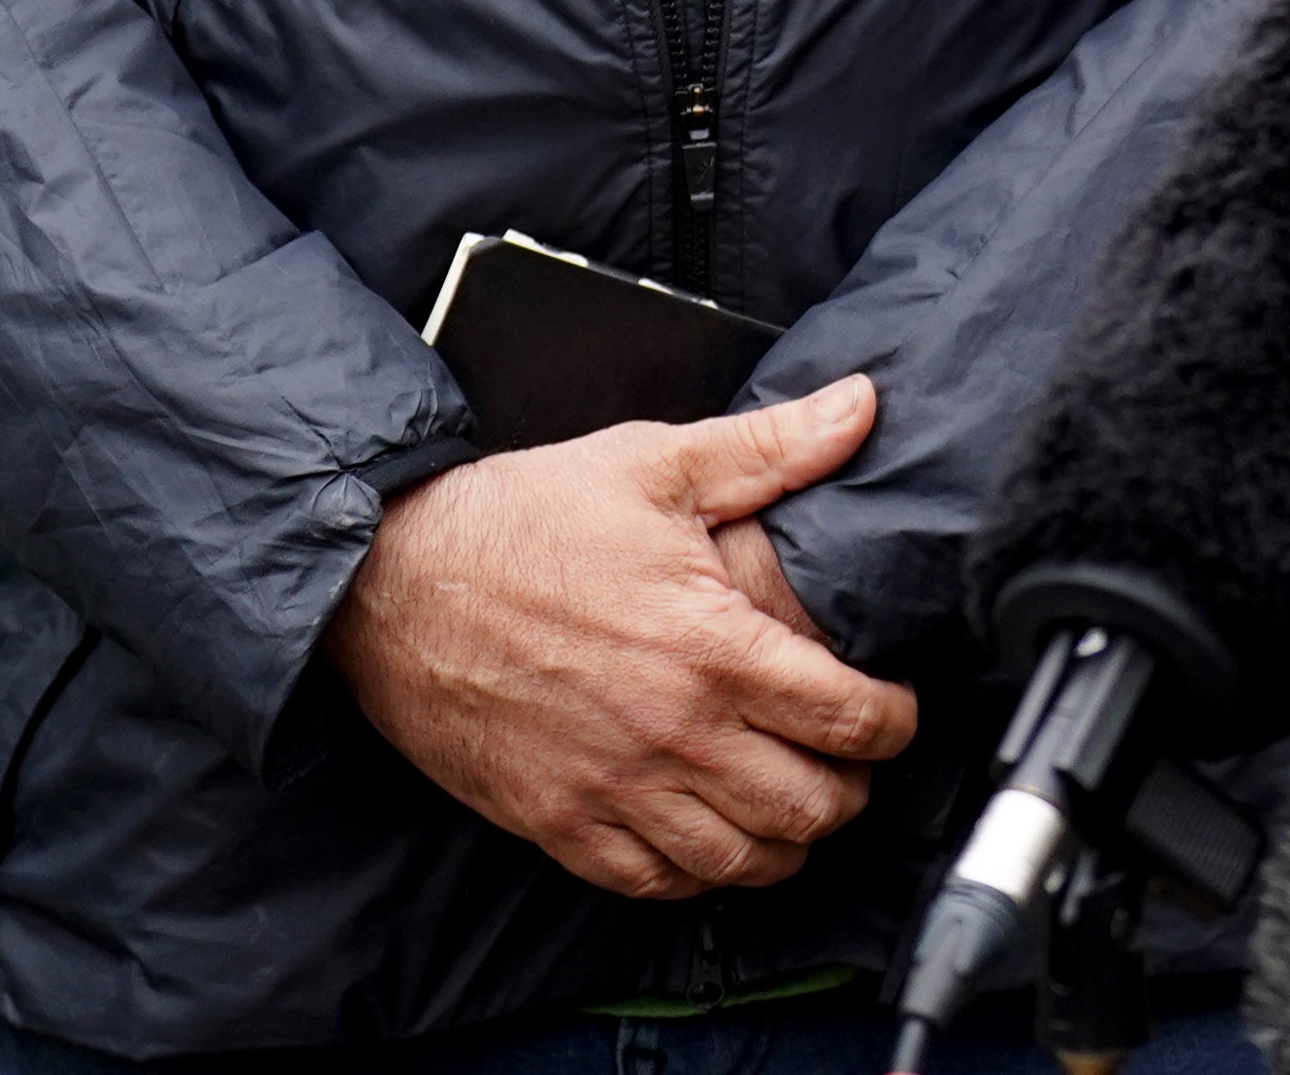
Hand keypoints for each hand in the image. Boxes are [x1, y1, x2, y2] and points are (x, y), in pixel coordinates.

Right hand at [326, 374, 921, 898]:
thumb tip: (860, 407)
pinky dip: (701, 876)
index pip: (850, 718)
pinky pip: (655, 883)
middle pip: (810, 806)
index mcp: (711, 647)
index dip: (895, 723)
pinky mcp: (558, 823)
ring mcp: (613, 788)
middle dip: (853, 788)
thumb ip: (771, 448)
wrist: (393, 586)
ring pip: (742, 861)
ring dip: (787, 840)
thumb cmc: (522, 521)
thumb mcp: (655, 464)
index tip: (896, 710)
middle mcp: (672, 732)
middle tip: (854, 759)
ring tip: (797, 802)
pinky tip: (715, 839)